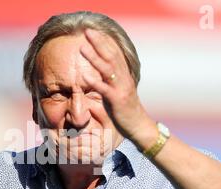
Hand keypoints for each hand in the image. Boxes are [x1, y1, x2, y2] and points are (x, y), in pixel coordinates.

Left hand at [80, 29, 155, 147]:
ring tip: (82, 48)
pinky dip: (95, 81)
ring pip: (107, 70)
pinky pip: (105, 90)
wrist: (139, 125)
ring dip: (94, 58)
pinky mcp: (118, 100)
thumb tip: (100, 72)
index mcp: (124, 75)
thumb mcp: (119, 91)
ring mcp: (121, 88)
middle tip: (87, 31)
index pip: (114, 53)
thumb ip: (111, 81)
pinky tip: (85, 75)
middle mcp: (123, 78)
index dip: (104, 41)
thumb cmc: (126, 109)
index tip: (93, 31)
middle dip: (99, 43)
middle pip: (111, 56)